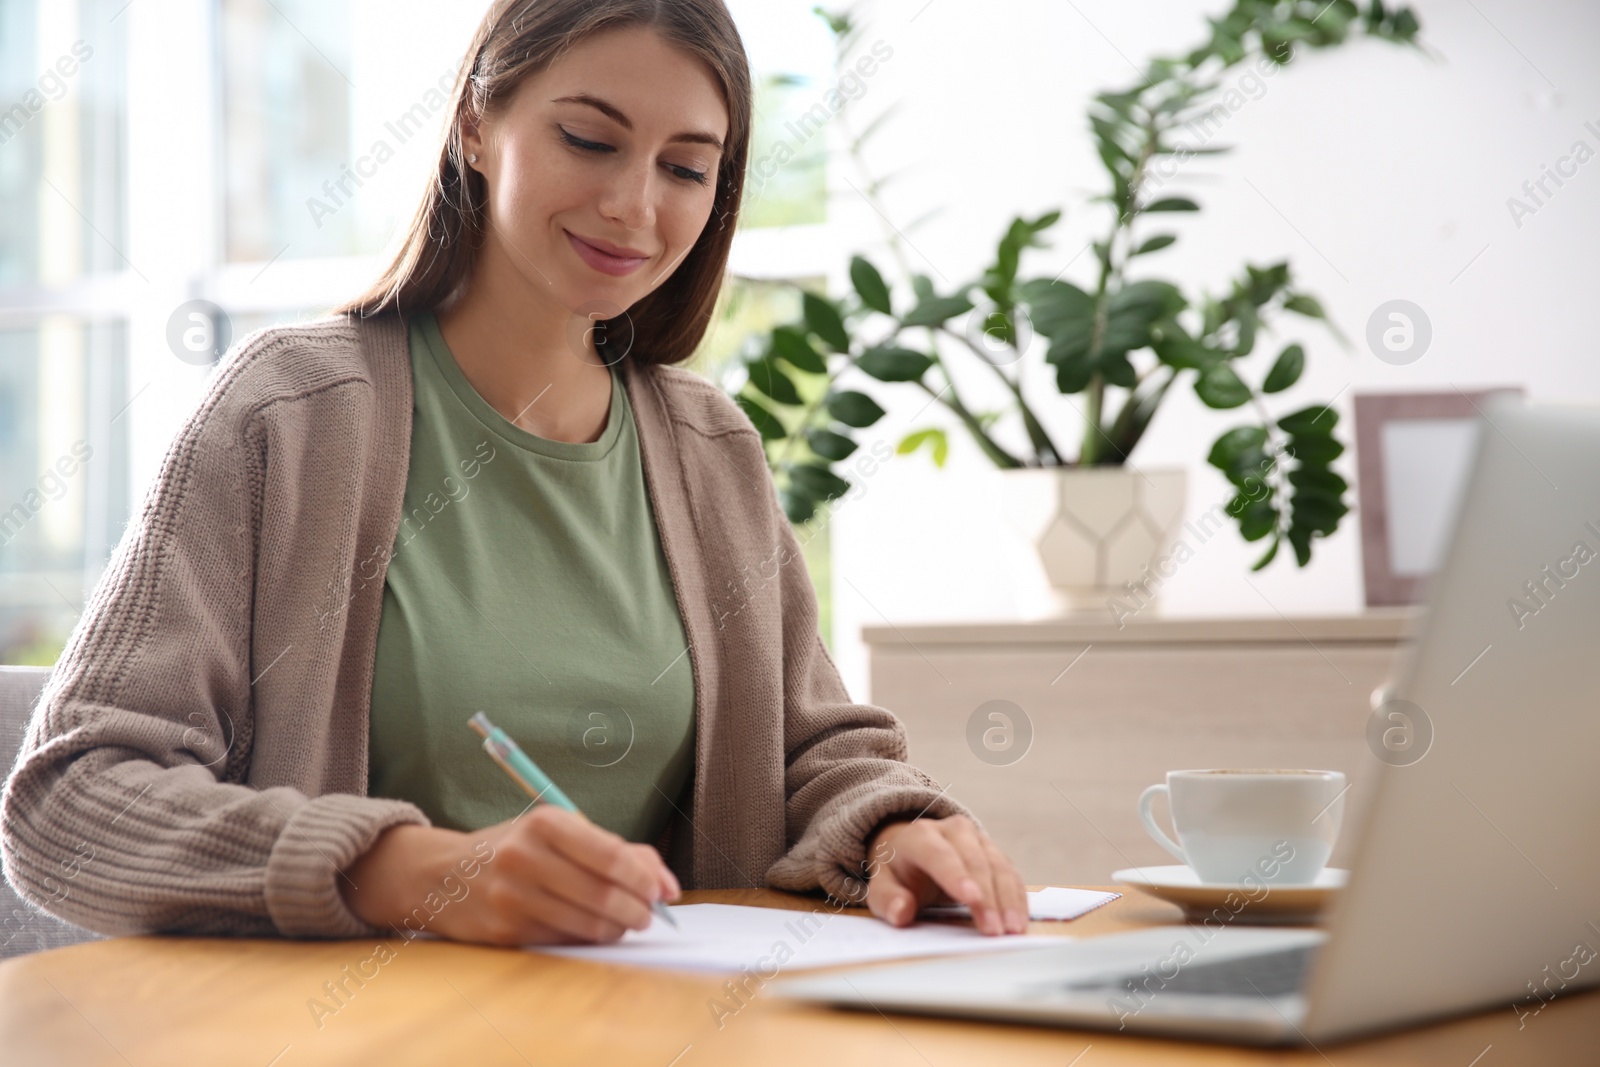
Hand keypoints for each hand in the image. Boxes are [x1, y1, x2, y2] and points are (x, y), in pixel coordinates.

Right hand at [341, 805, 679, 944]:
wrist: (445, 875)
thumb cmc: (519, 848)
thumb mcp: (560, 832)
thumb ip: (617, 850)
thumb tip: (668, 887)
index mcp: (544, 822)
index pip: (609, 855)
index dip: (644, 878)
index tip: (661, 891)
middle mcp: (524, 857)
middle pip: (602, 894)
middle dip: (638, 909)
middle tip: (648, 915)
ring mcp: (511, 897)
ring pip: (586, 923)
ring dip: (617, 929)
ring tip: (625, 923)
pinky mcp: (505, 931)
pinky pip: (564, 940)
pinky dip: (588, 938)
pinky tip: (593, 929)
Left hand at [862, 815, 1027, 935]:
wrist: (912, 851)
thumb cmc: (898, 873)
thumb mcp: (882, 886)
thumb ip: (887, 900)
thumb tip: (901, 911)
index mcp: (920, 836)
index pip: (938, 855)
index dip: (955, 876)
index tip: (971, 898)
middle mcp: (952, 830)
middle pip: (974, 862)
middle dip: (987, 897)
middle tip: (994, 930)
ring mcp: (977, 838)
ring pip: (998, 866)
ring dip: (1008, 899)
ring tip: (1012, 929)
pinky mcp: (993, 852)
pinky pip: (1010, 873)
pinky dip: (1017, 897)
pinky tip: (1019, 919)